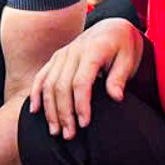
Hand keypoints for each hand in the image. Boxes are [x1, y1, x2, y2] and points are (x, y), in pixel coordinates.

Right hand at [27, 18, 143, 139]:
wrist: (112, 28)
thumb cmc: (123, 47)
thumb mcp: (129, 59)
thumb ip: (120, 77)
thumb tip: (116, 97)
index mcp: (93, 50)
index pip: (81, 81)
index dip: (81, 104)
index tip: (85, 124)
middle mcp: (72, 51)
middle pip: (61, 86)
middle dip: (64, 113)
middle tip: (69, 135)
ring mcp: (61, 54)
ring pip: (48, 84)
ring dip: (50, 110)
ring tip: (55, 131)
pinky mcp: (55, 59)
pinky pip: (41, 77)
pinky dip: (36, 94)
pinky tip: (35, 111)